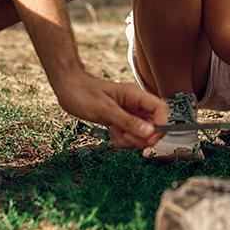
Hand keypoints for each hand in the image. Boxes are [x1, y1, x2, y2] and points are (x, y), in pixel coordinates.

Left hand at [51, 71, 167, 148]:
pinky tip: (111, 132)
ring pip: (142, 134)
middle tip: (126, 136)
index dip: (160, 125)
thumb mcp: (105, 109)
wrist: (68, 88)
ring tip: (115, 132)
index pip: (161, 110)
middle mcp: (136, 105)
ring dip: (130, 140)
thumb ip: (128, 121)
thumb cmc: (84, 92)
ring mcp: (129, 114)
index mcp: (136, 95)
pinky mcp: (121, 122)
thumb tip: (150, 132)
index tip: (149, 136)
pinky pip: (130, 137)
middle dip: (142, 137)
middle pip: (153, 126)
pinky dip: (122, 140)